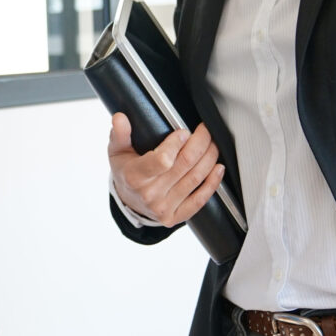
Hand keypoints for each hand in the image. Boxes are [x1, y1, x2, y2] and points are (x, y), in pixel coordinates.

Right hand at [106, 112, 222, 226]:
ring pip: (196, 178)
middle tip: (205, 131)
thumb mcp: (117, 152)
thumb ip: (120, 134)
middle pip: (185, 164)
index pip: (162, 160)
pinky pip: (200, 200)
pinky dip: (213, 183)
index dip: (177, 144)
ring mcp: (164, 207)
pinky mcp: (175, 216)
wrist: (129, 202)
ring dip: (210, 158)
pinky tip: (218, 169)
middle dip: (200, 143)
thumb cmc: (126, 173)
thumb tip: (120, 118)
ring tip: (212, 145)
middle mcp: (150, 194)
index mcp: (135, 176)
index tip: (184, 132)